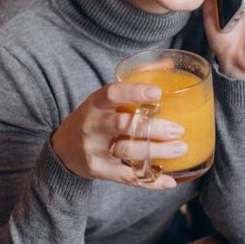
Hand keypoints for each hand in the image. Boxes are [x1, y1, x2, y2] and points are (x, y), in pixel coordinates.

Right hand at [50, 82, 185, 188]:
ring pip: (127, 152)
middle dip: (154, 128)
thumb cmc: (93, 118)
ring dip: (156, 152)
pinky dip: (150, 181)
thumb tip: (168, 63)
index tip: (157, 93)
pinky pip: (127, 177)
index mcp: (95, 103)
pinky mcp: (99, 170)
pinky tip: (169, 180)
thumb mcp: (105, 99)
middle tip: (179, 129)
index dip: (134, 92)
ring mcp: (94, 149)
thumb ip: (134, 82)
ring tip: (180, 149)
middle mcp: (92, 125)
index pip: (111, 93)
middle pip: (123, 125)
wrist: (64, 148)